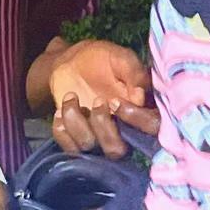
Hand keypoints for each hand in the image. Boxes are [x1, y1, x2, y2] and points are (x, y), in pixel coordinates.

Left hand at [47, 39, 159, 159]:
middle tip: (97, 99)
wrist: (73, 62)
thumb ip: (133, 72)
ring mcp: (96, 137)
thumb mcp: (121, 58)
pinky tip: (60, 110)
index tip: (117, 100)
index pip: (149, 130)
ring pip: (88, 147)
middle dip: (103, 128)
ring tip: (71, 96)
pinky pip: (68, 147)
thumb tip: (140, 96)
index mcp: (139, 111)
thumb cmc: (103, 59)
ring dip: (76, 122)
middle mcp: (121, 131)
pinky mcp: (75, 138)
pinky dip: (61, 129)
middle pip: (116, 151)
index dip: (136, 119)